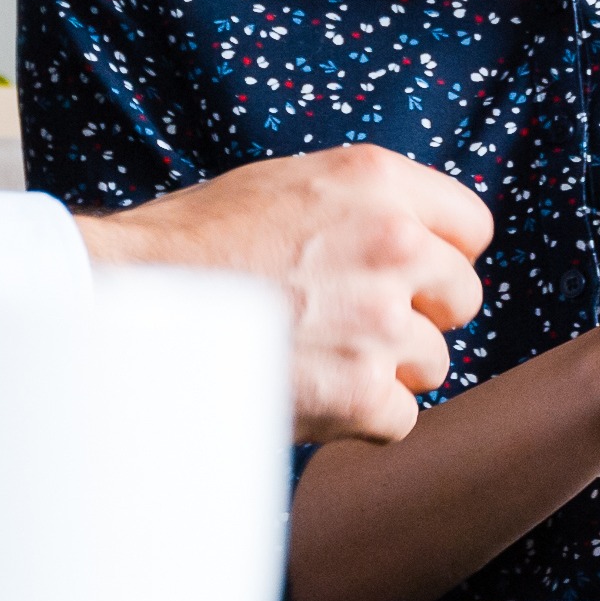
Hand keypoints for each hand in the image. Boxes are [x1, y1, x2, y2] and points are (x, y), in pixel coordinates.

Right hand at [75, 145, 492, 443]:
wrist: (126, 301)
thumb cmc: (194, 243)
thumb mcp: (288, 184)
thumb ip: (365, 205)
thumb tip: (420, 240)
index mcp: (376, 180)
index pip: (473, 228)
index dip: (439, 255)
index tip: (406, 274)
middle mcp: (393, 243)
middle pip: (462, 297)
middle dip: (418, 314)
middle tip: (353, 321)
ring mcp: (380, 319)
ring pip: (433, 362)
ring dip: (385, 369)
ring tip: (318, 357)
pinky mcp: (361, 390)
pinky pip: (400, 418)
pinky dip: (361, 420)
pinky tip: (311, 396)